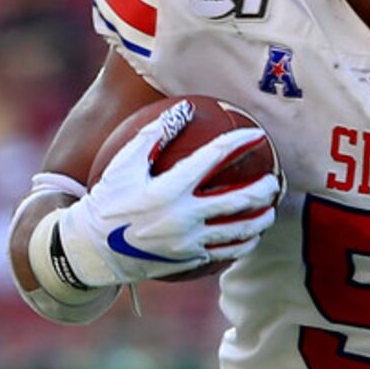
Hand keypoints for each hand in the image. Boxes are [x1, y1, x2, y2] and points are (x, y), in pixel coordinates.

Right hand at [57, 107, 281, 286]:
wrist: (95, 250)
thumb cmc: (109, 200)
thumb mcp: (124, 163)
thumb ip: (155, 134)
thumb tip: (184, 108)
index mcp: (169, 189)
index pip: (213, 159)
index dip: (238, 143)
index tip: (256, 135)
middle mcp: (184, 217)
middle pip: (238, 201)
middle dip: (263, 189)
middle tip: (274, 181)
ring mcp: (190, 242)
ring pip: (238, 231)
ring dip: (260, 220)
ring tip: (271, 211)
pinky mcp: (190, 260)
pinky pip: (225, 253)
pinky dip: (244, 244)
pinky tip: (251, 237)